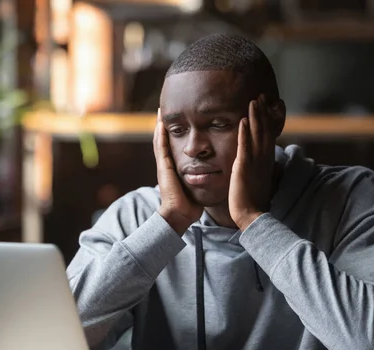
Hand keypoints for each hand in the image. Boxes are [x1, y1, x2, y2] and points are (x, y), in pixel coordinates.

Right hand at [154, 109, 202, 234]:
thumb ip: (201, 178)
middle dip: (163, 126)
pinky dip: (160, 135)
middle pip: (163, 140)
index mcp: (174, 168)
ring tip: (160, 111)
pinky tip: (160, 123)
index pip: (171, 147)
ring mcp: (163, 166)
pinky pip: (161, 147)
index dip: (172, 134)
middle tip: (163, 110)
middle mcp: (166, 165)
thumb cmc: (190, 204)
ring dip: (159, 125)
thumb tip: (213, 173)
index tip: (176, 121)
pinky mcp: (163, 167)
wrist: (179, 215)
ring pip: (159, 141)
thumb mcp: (196, 186)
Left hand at [229, 95, 275, 230]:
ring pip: (256, 135)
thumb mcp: (257, 179)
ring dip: (255, 117)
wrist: (251, 215)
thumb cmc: (253, 200)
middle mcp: (262, 159)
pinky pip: (244, 146)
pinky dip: (244, 133)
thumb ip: (258, 168)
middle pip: (264, 130)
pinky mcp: (243, 167)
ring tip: (254, 100)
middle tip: (262, 95)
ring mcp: (254, 162)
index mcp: (265, 161)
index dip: (268, 120)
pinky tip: (242, 120)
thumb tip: (259, 163)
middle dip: (263, 112)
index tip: (268, 106)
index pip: (268, 135)